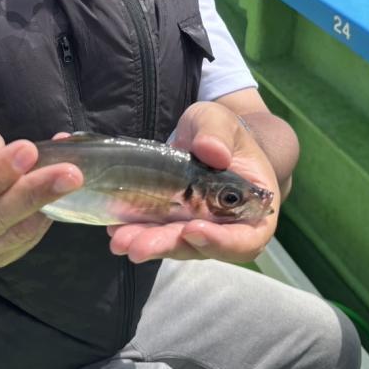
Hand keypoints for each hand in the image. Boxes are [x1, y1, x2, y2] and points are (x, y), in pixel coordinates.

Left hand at [107, 101, 279, 264]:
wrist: (208, 138)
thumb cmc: (223, 131)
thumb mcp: (220, 121)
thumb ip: (218, 133)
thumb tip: (212, 151)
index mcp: (252, 207)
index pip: (247, 238)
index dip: (222, 242)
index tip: (191, 229)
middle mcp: (227, 226)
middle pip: (202, 247)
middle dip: (168, 246)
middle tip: (137, 246)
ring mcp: (199, 227)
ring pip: (176, 245)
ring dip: (148, 244)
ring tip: (120, 240)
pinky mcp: (175, 224)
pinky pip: (158, 233)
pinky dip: (138, 232)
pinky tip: (116, 228)